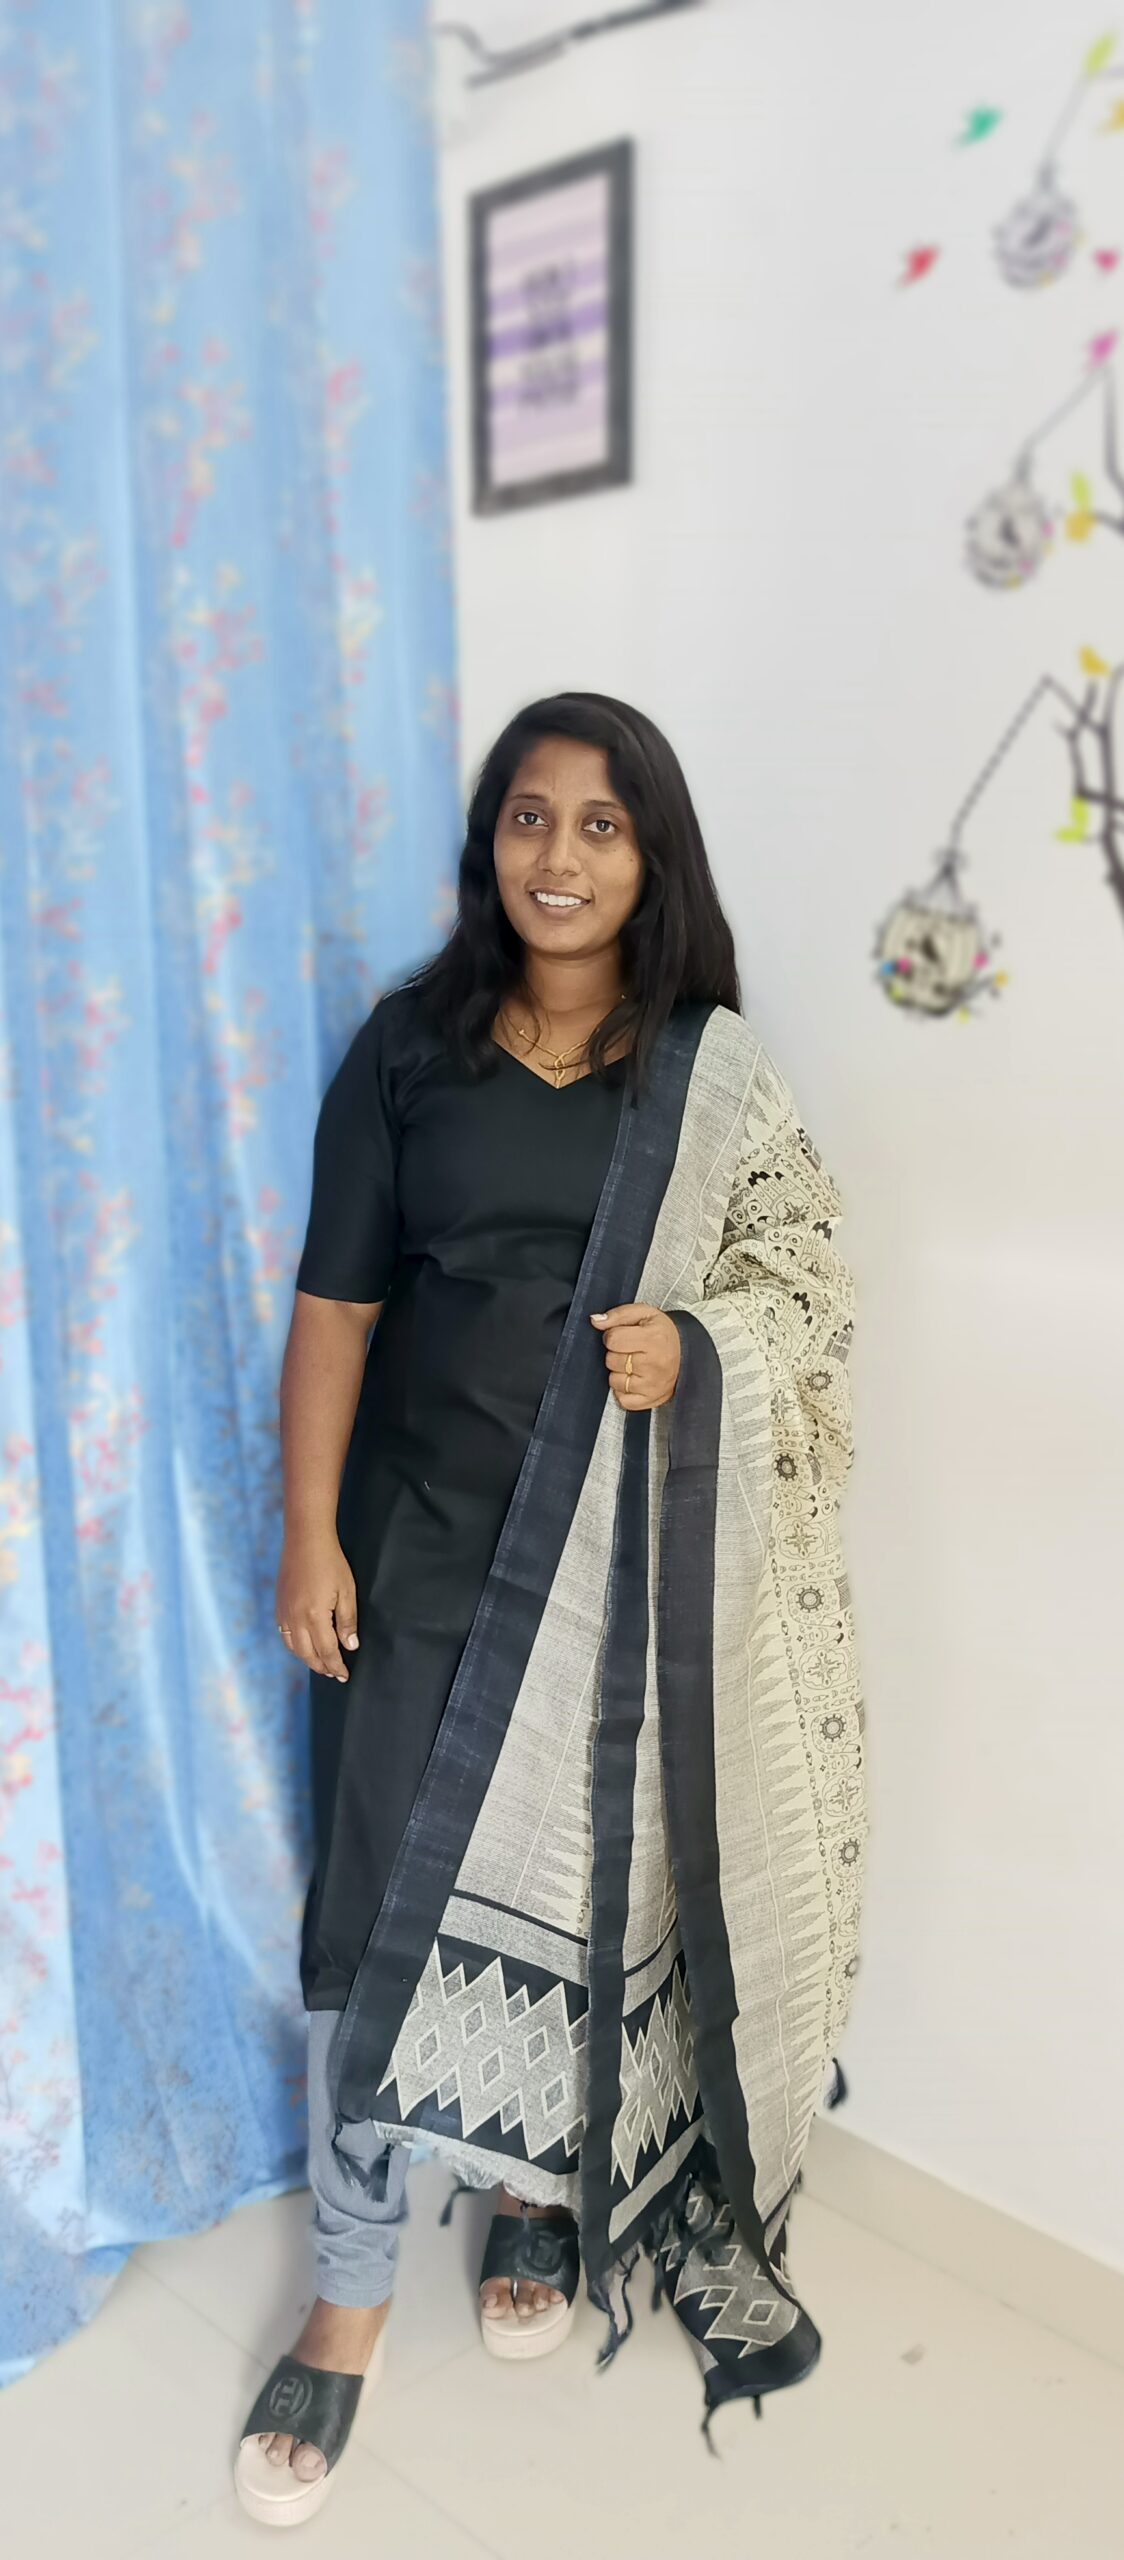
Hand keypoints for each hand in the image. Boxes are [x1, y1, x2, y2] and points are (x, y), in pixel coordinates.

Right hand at [275, 1531, 358, 1682]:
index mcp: (314, 1617)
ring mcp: (284, 1613)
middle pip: (308, 1655)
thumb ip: (347, 1621)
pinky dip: (295, 1647)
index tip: (345, 1675)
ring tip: (321, 1664)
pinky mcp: (279, 1606)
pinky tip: (304, 1646)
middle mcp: (295, 1619)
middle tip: (334, 1674)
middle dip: (322, 1667)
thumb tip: (350, 1646)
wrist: (305, 1540)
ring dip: (308, 1659)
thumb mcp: (347, 1591)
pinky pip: (284, 1635)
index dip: (336, 1666)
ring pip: (293, 1648)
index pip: (327, 1652)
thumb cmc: (330, 1563)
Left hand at [590, 1303, 680, 1409]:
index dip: (612, 1336)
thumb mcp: (644, 1314)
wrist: (686, 1355)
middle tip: (631, 1350)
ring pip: (614, 1380)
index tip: (621, 1336)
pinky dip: (623, 1390)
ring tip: (633, 1364)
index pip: (612, 1339)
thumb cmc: (664, 1335)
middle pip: (611, 1360)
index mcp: (653, 1339)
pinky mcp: (650, 1400)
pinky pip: (622, 1399)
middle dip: (616, 1353)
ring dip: (619, 1372)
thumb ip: (618, 1315)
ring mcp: (652, 1385)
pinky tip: (634, 1379)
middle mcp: (654, 1364)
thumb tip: (596, 1321)